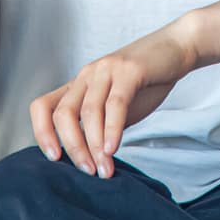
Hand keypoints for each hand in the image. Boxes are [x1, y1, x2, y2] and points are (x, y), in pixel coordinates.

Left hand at [30, 16, 201, 177]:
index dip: (42, 133)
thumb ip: (100, 126)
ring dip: (95, 145)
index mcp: (79, 84)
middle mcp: (87, 75)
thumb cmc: (146, 80)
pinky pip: (115, 104)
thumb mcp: (115, 105)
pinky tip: (114, 148)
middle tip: (87, 170)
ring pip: (88, 112)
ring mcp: (107, 70)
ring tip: (104, 168)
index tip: (54, 159)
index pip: (43, 106)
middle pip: (63, 114)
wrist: (177, 48)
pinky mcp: (130, 71)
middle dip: (72, 147)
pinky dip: (112, 129)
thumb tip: (89, 158)